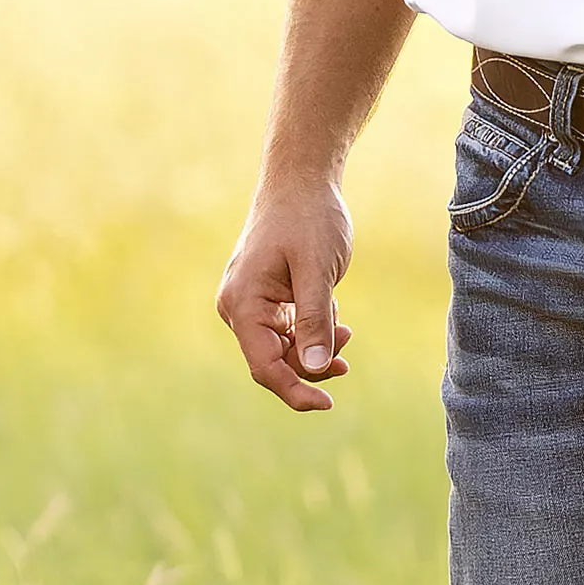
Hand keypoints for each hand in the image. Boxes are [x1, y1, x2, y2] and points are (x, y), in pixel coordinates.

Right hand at [211, 172, 355, 414]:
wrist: (300, 181)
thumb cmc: (308, 218)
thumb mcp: (317, 270)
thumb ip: (315, 320)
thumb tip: (315, 367)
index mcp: (241, 302)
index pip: (264, 366)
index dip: (295, 390)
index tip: (328, 403)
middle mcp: (237, 306)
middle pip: (272, 362)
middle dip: (311, 364)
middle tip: (346, 341)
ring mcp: (249, 303)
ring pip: (281, 350)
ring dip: (315, 348)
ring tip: (344, 327)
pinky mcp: (264, 299)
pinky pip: (286, 332)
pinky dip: (311, 332)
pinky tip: (332, 311)